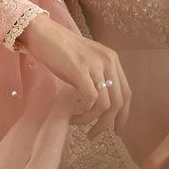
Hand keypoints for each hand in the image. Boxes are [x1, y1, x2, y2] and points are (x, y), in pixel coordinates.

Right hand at [22, 15, 130, 136]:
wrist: (42, 33)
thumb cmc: (60, 50)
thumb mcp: (86, 64)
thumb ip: (96, 80)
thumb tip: (98, 107)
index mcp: (112, 60)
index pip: (126, 93)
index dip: (123, 115)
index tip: (117, 130)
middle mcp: (109, 61)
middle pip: (118, 101)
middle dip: (107, 123)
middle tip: (94, 135)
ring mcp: (95, 65)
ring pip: (105, 104)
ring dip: (91, 120)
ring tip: (77, 123)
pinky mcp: (80, 70)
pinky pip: (90, 99)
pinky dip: (83, 111)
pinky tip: (72, 113)